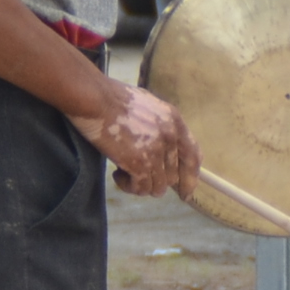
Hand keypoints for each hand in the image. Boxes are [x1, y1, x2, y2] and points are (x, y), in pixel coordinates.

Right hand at [83, 81, 198, 197]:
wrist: (95, 99)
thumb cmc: (112, 97)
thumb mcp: (147, 105)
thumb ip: (159, 125)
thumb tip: (161, 146)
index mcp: (174, 120)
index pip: (193, 156)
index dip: (191, 177)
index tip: (185, 192)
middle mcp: (170, 137)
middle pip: (173, 176)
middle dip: (156, 181)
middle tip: (139, 178)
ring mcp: (156, 151)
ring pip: (158, 187)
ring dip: (141, 185)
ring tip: (124, 173)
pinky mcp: (140, 164)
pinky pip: (141, 189)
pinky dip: (129, 186)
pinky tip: (117, 174)